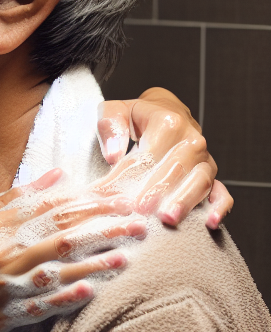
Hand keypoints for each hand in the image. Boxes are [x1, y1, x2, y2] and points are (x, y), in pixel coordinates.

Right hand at [0, 168, 144, 331]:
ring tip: (130, 254)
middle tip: (139, 220)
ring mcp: (1, 288)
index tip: (118, 194)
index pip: (46, 207)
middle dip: (103, 227)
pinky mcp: (4, 319)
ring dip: (96, 262)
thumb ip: (9, 198)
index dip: (85, 200)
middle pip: (60, 235)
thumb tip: (55, 176)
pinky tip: (94, 290)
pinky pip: (42, 308)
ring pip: (58, 270)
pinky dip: (68, 298)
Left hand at [97, 88, 229, 228]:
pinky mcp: (211, 174)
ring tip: (168, 218)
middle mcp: (192, 140)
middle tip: (142, 210)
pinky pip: (222, 192)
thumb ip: (109, 126)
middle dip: (159, 191)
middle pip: (177, 168)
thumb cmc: (135, 115)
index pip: (150, 154)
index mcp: (168, 122)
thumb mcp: (114, 110)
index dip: (135, 175)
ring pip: (200, 181)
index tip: (122, 194)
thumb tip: (113, 155)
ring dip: (185, 201)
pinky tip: (210, 222)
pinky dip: (220, 207)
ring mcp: (205, 159)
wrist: (165, 111)